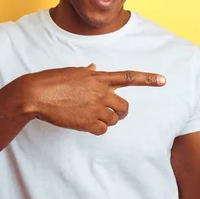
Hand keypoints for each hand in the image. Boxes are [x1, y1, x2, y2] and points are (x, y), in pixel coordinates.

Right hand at [23, 64, 165, 134]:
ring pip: (114, 120)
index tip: (163, 80)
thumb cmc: (52, 80)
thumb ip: (87, 73)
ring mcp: (95, 108)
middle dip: (121, 112)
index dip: (148, 79)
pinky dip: (97, 128)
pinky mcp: (87, 122)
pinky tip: (85, 123)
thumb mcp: (72, 72)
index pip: (129, 77)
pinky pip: (102, 130)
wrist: (36, 94)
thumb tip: (94, 69)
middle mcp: (101, 92)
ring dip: (107, 120)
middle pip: (124, 107)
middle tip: (114, 113)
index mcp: (99, 78)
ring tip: (90, 116)